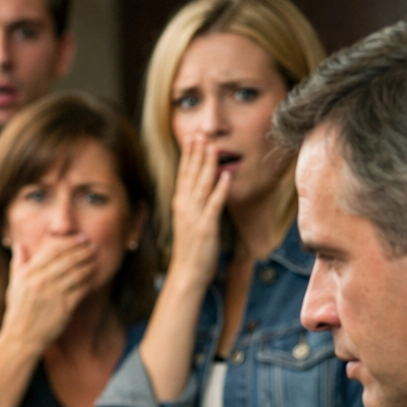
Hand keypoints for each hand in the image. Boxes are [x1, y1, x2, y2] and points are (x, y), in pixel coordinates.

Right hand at [0, 235, 98, 354]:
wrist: (22, 338)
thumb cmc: (19, 312)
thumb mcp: (14, 286)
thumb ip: (18, 264)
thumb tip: (19, 245)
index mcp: (28, 274)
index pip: (52, 250)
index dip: (70, 242)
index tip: (81, 238)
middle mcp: (39, 281)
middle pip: (67, 259)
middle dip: (84, 251)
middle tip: (93, 247)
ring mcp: (52, 294)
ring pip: (77, 272)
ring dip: (89, 265)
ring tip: (95, 261)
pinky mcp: (64, 307)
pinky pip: (81, 290)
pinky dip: (88, 282)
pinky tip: (92, 279)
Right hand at [166, 135, 230, 290]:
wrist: (186, 273)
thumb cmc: (190, 250)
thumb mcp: (188, 223)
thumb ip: (194, 204)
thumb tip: (201, 188)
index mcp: (180, 205)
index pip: (183, 175)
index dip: (188, 156)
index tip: (191, 138)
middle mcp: (185, 207)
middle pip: (190, 176)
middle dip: (195, 154)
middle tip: (199, 134)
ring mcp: (194, 217)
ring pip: (201, 186)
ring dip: (206, 166)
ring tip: (212, 147)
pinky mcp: (205, 227)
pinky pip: (214, 204)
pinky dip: (220, 189)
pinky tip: (225, 175)